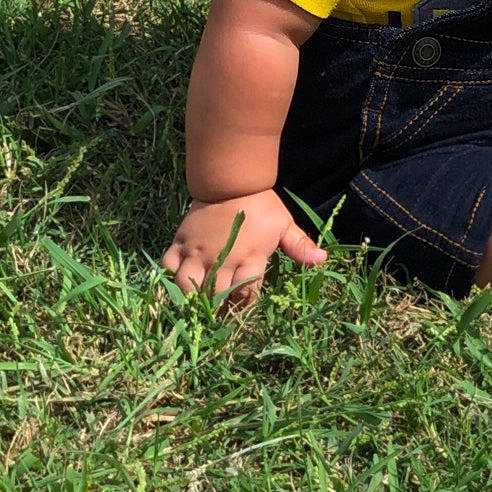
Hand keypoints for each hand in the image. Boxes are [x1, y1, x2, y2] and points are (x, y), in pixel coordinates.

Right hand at [161, 188, 325, 303]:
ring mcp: (198, 252)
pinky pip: (168, 268)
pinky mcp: (181, 243)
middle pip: (216, 296)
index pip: (246, 294)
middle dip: (218, 309)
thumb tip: (322, 260)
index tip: (243, 304)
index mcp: (250, 257)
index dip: (244, 303)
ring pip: (189, 288)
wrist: (231, 178)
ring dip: (193, 300)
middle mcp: (223, 259)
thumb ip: (299, 245)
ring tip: (197, 306)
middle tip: (218, 314)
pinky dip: (169, 279)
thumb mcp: (283, 224)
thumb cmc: (261, 204)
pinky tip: (177, 285)